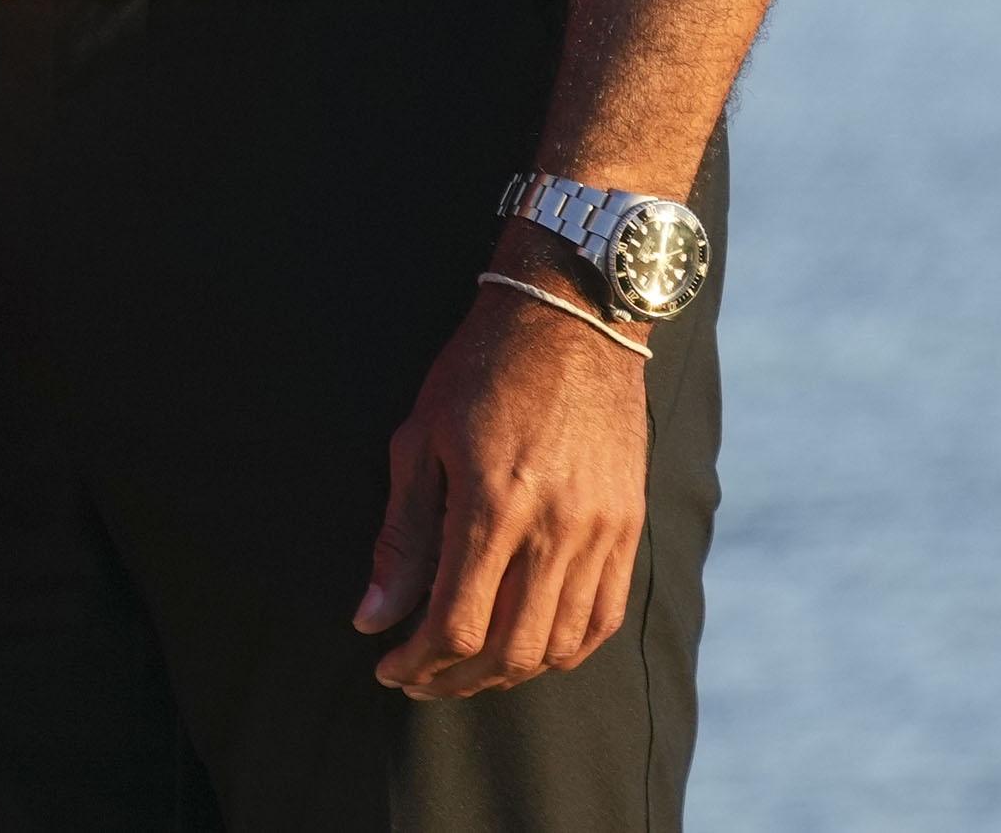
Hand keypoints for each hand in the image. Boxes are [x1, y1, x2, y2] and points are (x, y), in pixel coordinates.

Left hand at [355, 272, 648, 697]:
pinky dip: (562, 651)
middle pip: (508, 649)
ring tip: (463, 669)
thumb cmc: (479, 372)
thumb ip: (400, 537)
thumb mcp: (418, 441)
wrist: (571, 320)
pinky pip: (601, 620)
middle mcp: (555, 529)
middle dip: (454, 679)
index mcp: (493, 505)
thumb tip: (372, 615)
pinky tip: (525, 650)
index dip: (418, 662)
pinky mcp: (628, 529)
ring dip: (505, 674)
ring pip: (557, 646)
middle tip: (417, 679)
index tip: (387, 667)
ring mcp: (601, 533)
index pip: (457, 623)